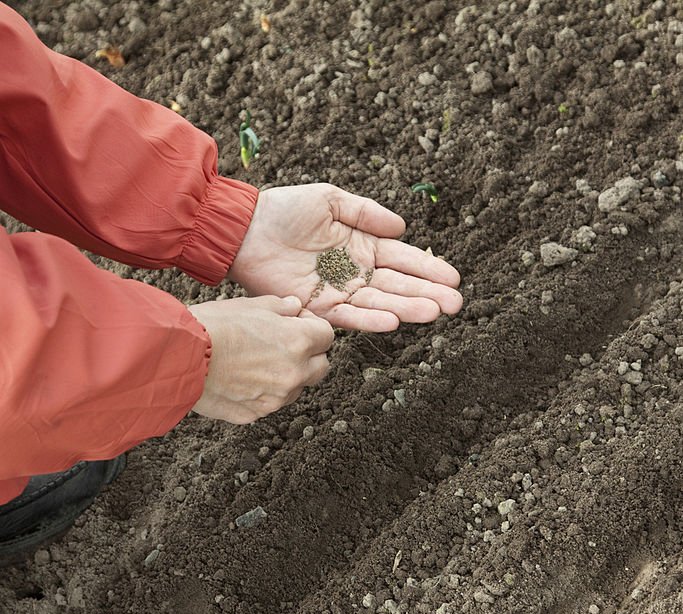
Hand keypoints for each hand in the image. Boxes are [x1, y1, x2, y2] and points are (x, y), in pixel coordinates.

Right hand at [189, 295, 332, 423]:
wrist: (178, 358)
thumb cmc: (212, 326)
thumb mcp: (249, 305)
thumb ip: (279, 307)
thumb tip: (295, 307)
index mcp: (298, 342)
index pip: (327, 336)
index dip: (312, 327)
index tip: (296, 324)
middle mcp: (294, 374)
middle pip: (321, 367)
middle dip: (310, 356)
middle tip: (284, 345)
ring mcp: (276, 399)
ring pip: (295, 388)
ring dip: (286, 377)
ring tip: (255, 362)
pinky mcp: (255, 414)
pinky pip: (268, 403)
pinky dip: (261, 393)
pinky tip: (239, 379)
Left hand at [228, 183, 462, 331]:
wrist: (246, 230)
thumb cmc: (285, 210)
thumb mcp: (331, 199)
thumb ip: (366, 212)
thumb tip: (402, 228)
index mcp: (363, 246)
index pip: (403, 260)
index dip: (429, 269)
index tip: (454, 279)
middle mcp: (356, 273)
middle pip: (398, 286)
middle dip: (428, 294)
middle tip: (455, 304)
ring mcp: (339, 292)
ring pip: (380, 303)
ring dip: (407, 309)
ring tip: (434, 313)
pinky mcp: (318, 307)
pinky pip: (348, 315)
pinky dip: (370, 319)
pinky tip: (393, 320)